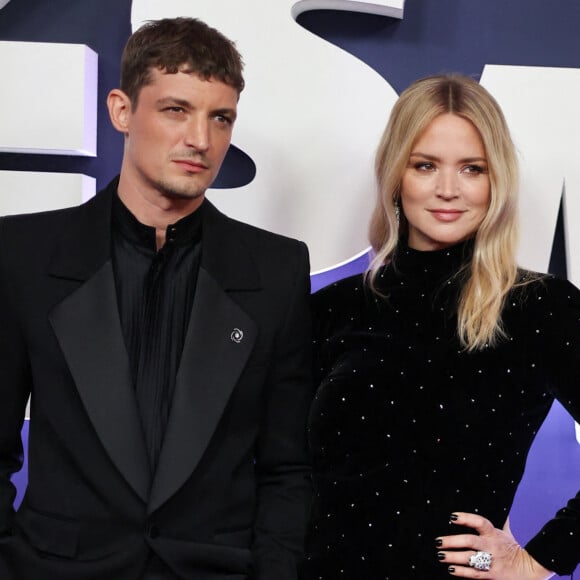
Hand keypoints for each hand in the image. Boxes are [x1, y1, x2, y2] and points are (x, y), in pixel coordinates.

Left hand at [435, 512, 553, 578]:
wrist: (530, 569)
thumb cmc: (513, 548)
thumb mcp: (507, 532)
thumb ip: (499, 521)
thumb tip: (501, 506)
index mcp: (494, 533)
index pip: (479, 522)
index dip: (466, 518)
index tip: (452, 517)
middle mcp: (492, 545)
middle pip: (470, 541)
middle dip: (452, 541)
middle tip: (438, 541)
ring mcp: (492, 561)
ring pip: (470, 558)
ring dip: (453, 556)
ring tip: (440, 555)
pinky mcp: (493, 575)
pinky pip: (475, 573)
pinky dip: (462, 571)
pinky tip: (451, 569)